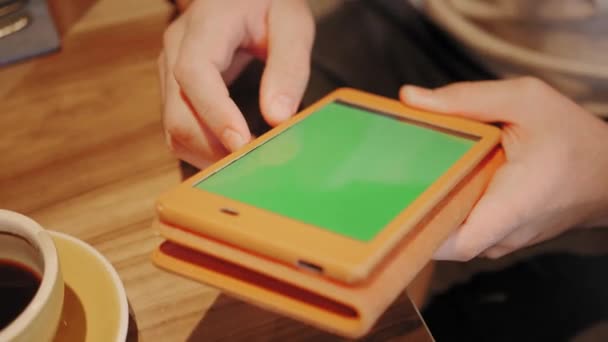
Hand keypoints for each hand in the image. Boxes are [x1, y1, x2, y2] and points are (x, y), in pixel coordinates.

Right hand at [159, 0, 314, 167]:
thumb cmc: (268, 3)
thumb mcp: (292, 23)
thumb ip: (289, 67)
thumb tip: (278, 118)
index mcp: (205, 25)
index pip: (194, 73)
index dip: (215, 114)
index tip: (243, 144)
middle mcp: (176, 50)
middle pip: (177, 114)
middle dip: (214, 149)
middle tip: (256, 167)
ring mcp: (170, 71)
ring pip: (174, 129)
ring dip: (208, 156)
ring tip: (248, 165)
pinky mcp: (174, 90)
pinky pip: (180, 129)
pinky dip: (204, 150)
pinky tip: (234, 154)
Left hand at [400, 77, 607, 260]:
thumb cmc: (572, 137)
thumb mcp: (525, 100)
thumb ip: (467, 98)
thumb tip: (410, 98)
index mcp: (514, 204)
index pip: (457, 243)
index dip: (419, 230)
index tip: (389, 206)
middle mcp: (505, 233)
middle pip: (443, 239)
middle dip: (411, 213)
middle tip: (382, 184)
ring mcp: (502, 241)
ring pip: (450, 236)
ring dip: (427, 210)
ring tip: (402, 182)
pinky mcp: (499, 237)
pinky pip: (462, 230)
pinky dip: (445, 209)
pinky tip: (432, 185)